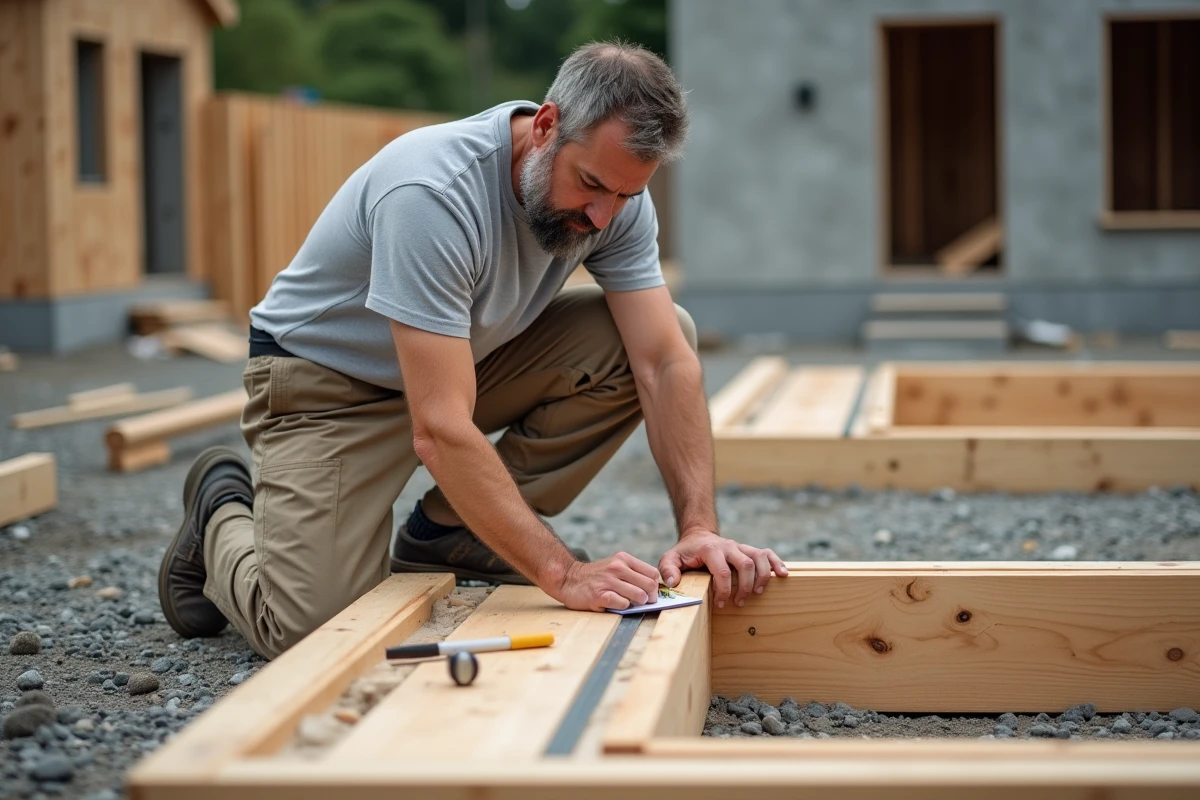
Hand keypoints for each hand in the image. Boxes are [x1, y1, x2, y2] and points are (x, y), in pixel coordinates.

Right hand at [549, 552, 662, 611]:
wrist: (568, 578)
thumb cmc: (596, 576)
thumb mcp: (615, 566)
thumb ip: (632, 574)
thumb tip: (653, 590)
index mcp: (624, 559)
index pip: (653, 573)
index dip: (655, 587)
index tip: (650, 594)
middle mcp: (617, 568)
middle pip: (650, 585)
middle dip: (650, 598)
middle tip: (643, 602)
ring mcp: (608, 581)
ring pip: (639, 595)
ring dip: (637, 604)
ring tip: (629, 603)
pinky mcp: (600, 595)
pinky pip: (623, 604)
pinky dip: (623, 607)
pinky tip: (615, 604)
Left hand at [658, 531, 786, 608]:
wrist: (698, 536)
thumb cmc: (685, 552)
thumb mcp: (670, 558)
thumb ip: (668, 569)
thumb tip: (672, 582)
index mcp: (710, 549)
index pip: (722, 571)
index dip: (724, 590)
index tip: (721, 604)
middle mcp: (728, 546)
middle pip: (745, 564)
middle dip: (745, 586)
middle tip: (740, 602)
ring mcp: (740, 547)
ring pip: (759, 557)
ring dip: (763, 576)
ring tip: (759, 593)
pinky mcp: (748, 550)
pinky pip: (767, 553)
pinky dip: (776, 563)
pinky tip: (783, 575)